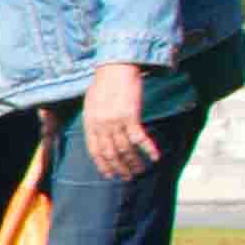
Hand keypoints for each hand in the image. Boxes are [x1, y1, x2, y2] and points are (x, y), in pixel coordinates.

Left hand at [82, 63, 158, 179]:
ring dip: (133, 162)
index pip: (95, 150)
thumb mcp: (91, 103)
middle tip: (127, 177)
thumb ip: (94, 120)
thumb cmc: (104, 83)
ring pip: (124, 149)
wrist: (115, 68)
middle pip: (110, 153)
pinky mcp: (131, 116)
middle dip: (119, 167)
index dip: (102, 164)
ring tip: (140, 170)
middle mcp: (101, 125)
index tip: (110, 175)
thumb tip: (98, 133)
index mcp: (90, 123)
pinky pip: (140, 138)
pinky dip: (148, 149)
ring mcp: (115, 122)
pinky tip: (155, 157)